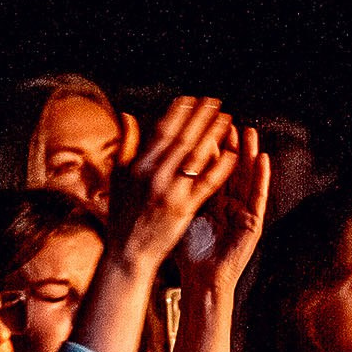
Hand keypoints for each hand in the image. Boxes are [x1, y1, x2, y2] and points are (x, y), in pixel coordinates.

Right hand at [103, 96, 234, 270]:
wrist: (128, 252)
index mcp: (138, 166)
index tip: (191, 99)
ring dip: (214, 135)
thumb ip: (127, 144)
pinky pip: (207, 183)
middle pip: (182, 139)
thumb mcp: (119, 177)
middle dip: (200, 118)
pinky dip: (220, 166)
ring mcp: (170, 192)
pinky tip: (233, 153)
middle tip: (215, 102)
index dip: (178, 113)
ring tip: (227, 119)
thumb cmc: (123, 216)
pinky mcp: (184, 208)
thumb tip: (128, 116)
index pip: (161, 131)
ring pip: (197, 156)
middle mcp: (154, 175)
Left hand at [180, 124, 268, 297]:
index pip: (208, 167)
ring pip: (246, 176)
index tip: (201, 122)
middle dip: (229, 143)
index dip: (207, 145)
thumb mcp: (179, 214)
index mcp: (209, 198)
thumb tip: (152, 170)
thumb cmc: (189, 251)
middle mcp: (228, 201)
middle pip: (229, 167)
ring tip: (249, 131)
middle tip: (227, 119)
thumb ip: (172, 192)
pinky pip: (259, 196)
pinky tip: (263, 159)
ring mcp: (242, 210)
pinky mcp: (253, 222)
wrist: (201, 280)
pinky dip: (262, 177)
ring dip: (248, 153)